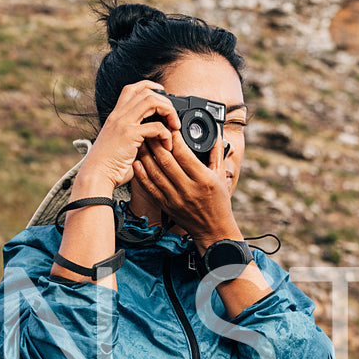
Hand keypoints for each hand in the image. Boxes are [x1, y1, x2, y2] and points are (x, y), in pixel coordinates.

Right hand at [76, 81, 180, 189]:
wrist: (96, 175)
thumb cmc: (108, 164)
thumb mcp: (120, 142)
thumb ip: (133, 134)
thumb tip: (153, 135)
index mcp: (116, 115)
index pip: (133, 88)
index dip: (151, 87)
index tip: (163, 97)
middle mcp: (118, 115)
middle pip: (146, 92)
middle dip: (165, 102)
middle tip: (173, 118)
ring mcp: (123, 123)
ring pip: (152, 101)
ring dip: (169, 112)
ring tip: (174, 126)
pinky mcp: (129, 135)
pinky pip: (156, 126)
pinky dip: (167, 135)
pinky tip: (167, 145)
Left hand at [132, 125, 237, 250]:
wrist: (213, 230)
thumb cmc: (219, 203)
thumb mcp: (221, 177)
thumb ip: (217, 155)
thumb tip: (216, 136)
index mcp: (203, 179)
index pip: (184, 154)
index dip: (174, 138)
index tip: (170, 128)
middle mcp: (188, 189)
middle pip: (167, 161)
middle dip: (156, 143)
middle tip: (150, 130)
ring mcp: (175, 199)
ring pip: (156, 173)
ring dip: (146, 156)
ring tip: (141, 142)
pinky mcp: (166, 206)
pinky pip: (151, 188)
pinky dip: (142, 175)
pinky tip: (137, 163)